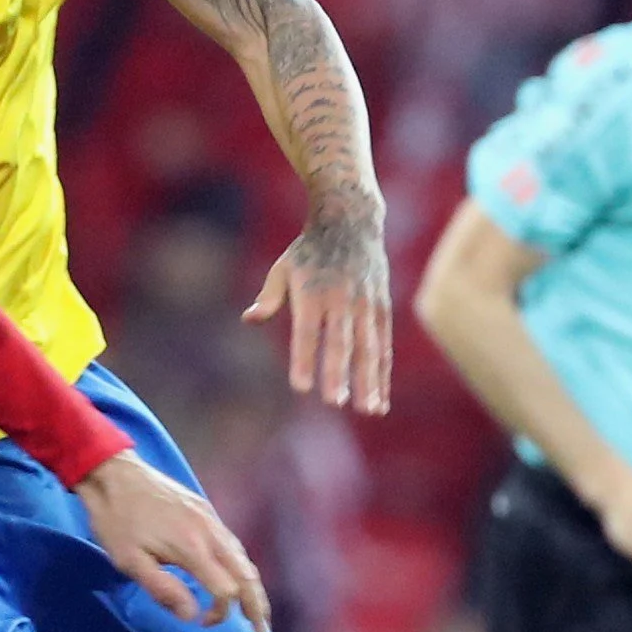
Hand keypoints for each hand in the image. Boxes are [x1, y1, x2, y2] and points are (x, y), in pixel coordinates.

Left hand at [76, 451, 269, 631]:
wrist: (114, 472)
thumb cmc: (116, 519)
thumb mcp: (128, 561)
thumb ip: (162, 589)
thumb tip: (191, 615)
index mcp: (192, 548)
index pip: (226, 589)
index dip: (220, 612)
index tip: (203, 622)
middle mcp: (209, 532)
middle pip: (246, 574)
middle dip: (256, 604)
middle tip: (262, 629)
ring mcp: (210, 518)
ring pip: (242, 557)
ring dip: (252, 585)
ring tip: (256, 608)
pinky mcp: (205, 509)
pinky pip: (232, 542)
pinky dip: (241, 565)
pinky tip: (237, 574)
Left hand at [243, 208, 392, 413]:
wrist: (350, 220)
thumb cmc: (309, 250)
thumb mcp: (283, 267)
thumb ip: (268, 296)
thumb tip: (249, 319)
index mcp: (311, 293)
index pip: (306, 332)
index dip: (304, 360)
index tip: (301, 387)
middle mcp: (340, 300)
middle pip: (340, 342)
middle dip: (338, 373)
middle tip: (336, 402)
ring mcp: (364, 304)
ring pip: (368, 348)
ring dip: (369, 380)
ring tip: (369, 410)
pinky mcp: (380, 307)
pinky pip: (383, 345)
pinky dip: (382, 372)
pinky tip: (380, 398)